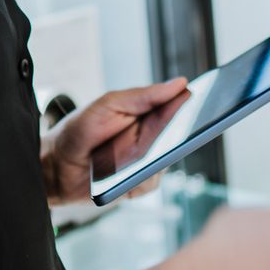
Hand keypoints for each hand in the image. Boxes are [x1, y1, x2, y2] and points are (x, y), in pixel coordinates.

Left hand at [39, 76, 191, 206]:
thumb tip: (180, 83)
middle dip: (187, 132)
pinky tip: (125, 174)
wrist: (55, 166)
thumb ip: (143, 96)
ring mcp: (148, 163)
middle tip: (192, 127)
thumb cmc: (81, 129)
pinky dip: (140, 177)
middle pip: (182, 136)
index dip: (198, 104)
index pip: (180, 107)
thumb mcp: (108, 105)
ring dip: (157, 157)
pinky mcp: (139, 185)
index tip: (214, 97)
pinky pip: (151, 182)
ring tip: (143, 153)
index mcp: (149, 114)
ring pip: (168, 161)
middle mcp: (153, 139)